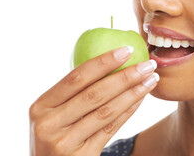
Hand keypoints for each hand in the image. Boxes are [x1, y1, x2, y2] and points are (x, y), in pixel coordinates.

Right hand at [29, 46, 157, 155]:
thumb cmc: (57, 132)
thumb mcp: (55, 111)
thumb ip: (74, 92)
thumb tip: (109, 61)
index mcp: (42, 105)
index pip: (77, 77)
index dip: (103, 61)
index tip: (127, 50)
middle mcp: (49, 123)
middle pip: (95, 93)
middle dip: (125, 76)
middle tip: (147, 64)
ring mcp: (64, 142)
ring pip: (106, 111)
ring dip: (133, 93)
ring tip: (151, 79)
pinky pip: (110, 129)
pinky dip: (128, 111)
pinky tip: (140, 98)